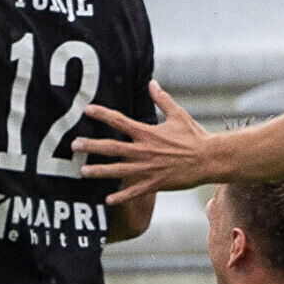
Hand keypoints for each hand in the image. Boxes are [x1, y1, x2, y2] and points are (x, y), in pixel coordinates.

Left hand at [75, 83, 212, 203]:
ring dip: (99, 171)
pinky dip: (121, 196)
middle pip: (112, 147)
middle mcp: (144, 150)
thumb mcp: (178, 114)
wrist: (209, 159)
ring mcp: (149, 168)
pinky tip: (108, 200)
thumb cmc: (194, 136)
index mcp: (148, 133)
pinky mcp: (156, 183)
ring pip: (118, 171)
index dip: (102, 114)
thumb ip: (162, 99)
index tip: (87, 110)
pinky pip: (135, 191)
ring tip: (82, 172)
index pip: (120, 121)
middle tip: (73, 145)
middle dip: (91, 146)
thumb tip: (152, 82)